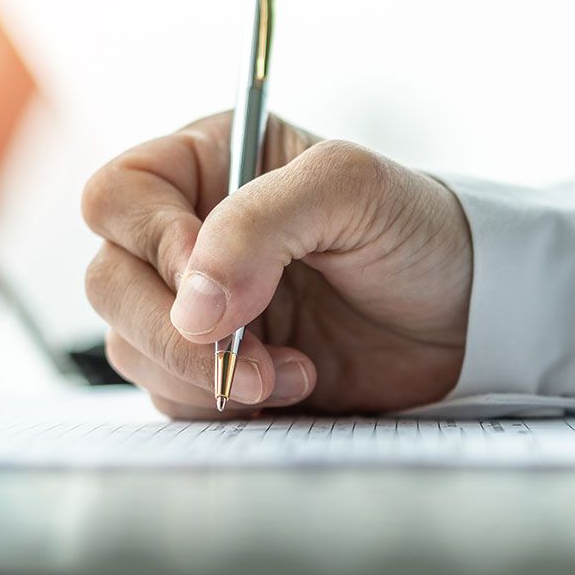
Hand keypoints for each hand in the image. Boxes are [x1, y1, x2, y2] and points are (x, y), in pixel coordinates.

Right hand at [82, 113, 471, 418]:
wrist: (466, 317)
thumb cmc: (415, 232)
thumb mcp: (352, 189)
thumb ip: (261, 222)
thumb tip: (192, 302)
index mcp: (207, 166)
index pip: (119, 197)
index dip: (151, 243)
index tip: (213, 283)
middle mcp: (189, 235)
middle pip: (109, 281)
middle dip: (174, 331)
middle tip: (249, 354)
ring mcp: (199, 308)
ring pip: (131, 347)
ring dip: (204, 375)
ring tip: (294, 372)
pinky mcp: (216, 369)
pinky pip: (172, 397)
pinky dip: (222, 407)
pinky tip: (292, 390)